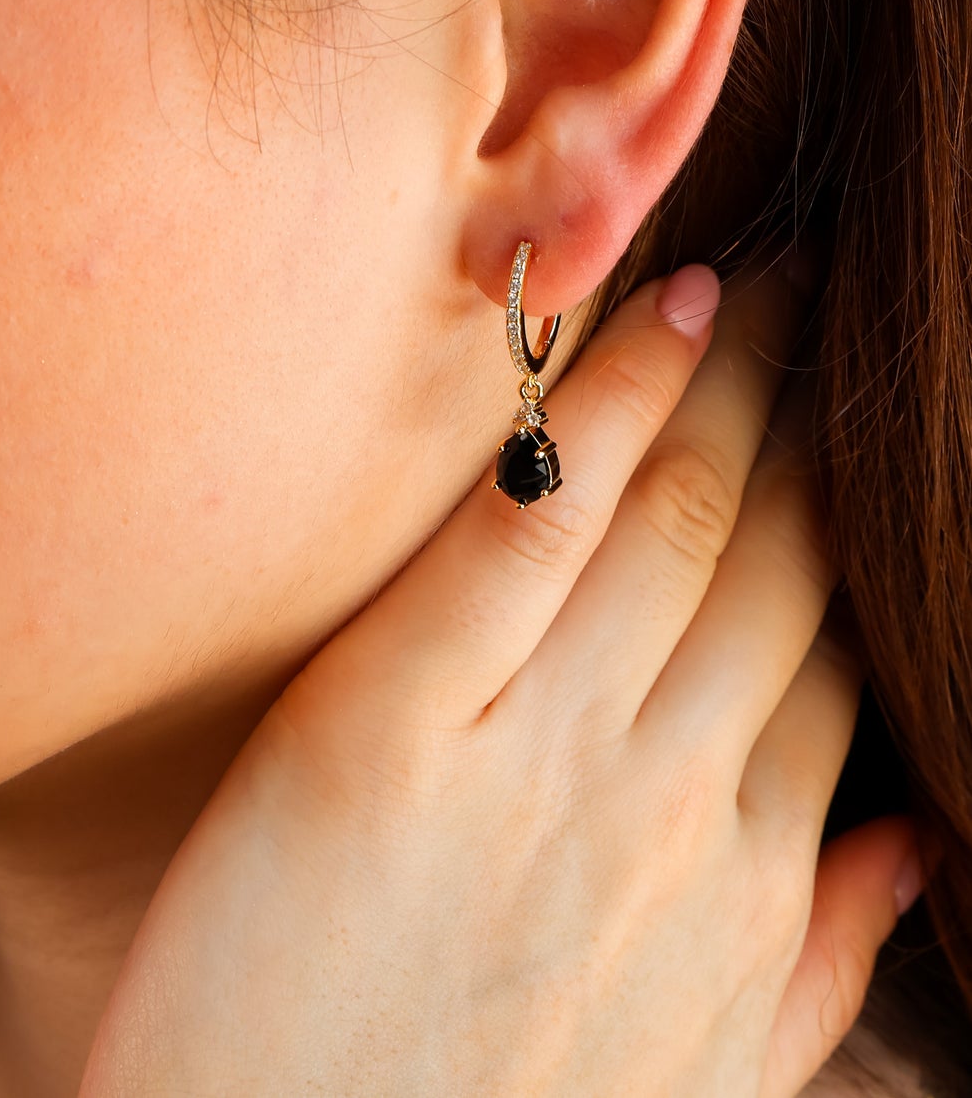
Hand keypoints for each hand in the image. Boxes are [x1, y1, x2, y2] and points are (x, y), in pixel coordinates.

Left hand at [80, 258, 922, 1096]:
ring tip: (769, 279)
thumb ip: (810, 962)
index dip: (853, 522)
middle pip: (776, 563)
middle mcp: (662, 805)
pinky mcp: (385, 728)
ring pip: (676, 525)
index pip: (827, 653)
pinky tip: (659, 319)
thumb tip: (912, 848)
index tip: (863, 429)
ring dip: (735, 384)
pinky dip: (602, 416)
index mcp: (731, 883)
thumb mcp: (692, 1080)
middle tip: (835, 299)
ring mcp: (533, 761)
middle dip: (820, 420)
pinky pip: (524, 540)